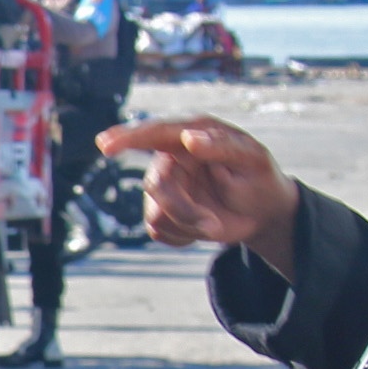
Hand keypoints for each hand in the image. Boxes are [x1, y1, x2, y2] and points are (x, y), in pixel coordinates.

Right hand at [103, 116, 299, 271]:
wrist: (263, 212)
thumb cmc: (260, 178)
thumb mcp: (253, 159)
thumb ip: (222, 145)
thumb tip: (188, 138)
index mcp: (192, 134)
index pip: (155, 133)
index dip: (128, 137)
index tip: (105, 145)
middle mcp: (172, 157)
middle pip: (156, 184)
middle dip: (183, 210)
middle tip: (215, 227)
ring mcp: (166, 185)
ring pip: (156, 212)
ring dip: (188, 225)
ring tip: (217, 225)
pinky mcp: (163, 211)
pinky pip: (158, 229)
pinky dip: (184, 235)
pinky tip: (204, 226)